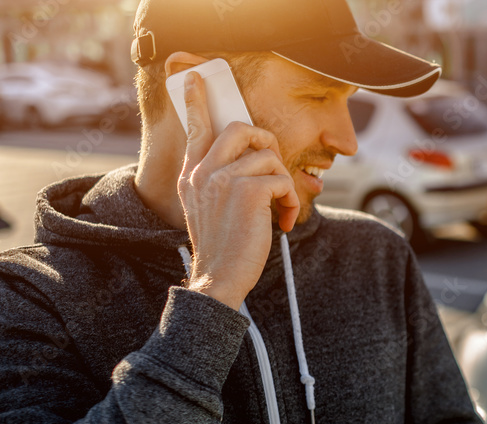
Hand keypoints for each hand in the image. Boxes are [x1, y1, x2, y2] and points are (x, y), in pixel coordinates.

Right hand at [177, 71, 298, 310]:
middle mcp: (202, 171)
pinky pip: (281, 180)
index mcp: (191, 174)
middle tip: (273, 166)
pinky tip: (282, 221)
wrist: (218, 278)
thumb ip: (216, 180)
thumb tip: (249, 160)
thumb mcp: (206, 207)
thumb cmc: (222, 247)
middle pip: (239, 128)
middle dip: (265, 140)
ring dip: (284, 184)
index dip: (195, 101)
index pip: (194, 128)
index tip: (195, 77)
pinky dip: (289, 200)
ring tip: (279, 209)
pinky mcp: (247, 192)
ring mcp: (222, 179)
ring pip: (268, 157)